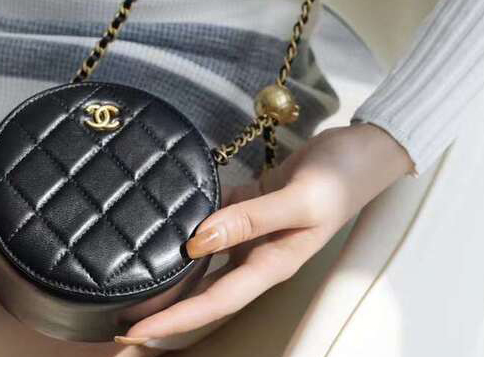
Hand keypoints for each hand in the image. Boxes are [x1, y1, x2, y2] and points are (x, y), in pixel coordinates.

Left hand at [116, 123, 413, 345]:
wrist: (362, 150)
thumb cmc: (341, 179)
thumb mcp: (300, 202)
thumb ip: (250, 220)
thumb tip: (198, 241)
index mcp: (272, 263)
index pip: (215, 301)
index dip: (176, 320)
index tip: (136, 332)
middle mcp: (259, 252)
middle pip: (204, 288)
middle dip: (166, 306)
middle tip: (121, 313)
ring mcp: (255, 228)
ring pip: (205, 255)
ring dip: (175, 266)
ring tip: (135, 270)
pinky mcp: (253, 201)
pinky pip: (215, 213)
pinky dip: (192, 217)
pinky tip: (169, 214)